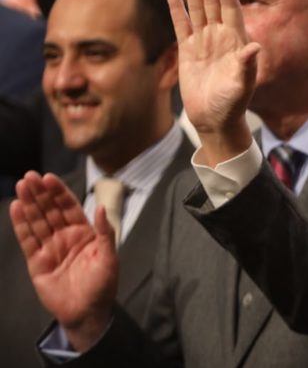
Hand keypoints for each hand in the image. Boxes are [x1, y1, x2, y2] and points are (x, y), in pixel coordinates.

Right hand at [9, 172, 116, 351]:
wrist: (88, 312)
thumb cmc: (103, 285)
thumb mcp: (110, 257)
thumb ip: (105, 232)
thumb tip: (101, 208)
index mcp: (84, 233)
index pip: (69, 207)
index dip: (59, 192)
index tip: (49, 177)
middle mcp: (65, 237)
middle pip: (50, 210)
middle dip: (40, 193)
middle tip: (29, 176)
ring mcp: (50, 248)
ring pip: (37, 221)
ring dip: (29, 204)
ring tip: (21, 186)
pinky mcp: (37, 262)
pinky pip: (28, 240)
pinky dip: (21, 225)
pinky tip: (16, 208)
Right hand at [167, 0, 259, 164]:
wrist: (216, 120)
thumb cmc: (233, 104)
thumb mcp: (242, 85)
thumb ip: (247, 66)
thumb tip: (256, 48)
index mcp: (236, 40)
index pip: (230, 7)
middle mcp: (221, 36)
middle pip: (212, 1)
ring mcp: (204, 42)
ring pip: (197, 8)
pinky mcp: (188, 51)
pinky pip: (182, 24)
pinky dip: (177, 8)